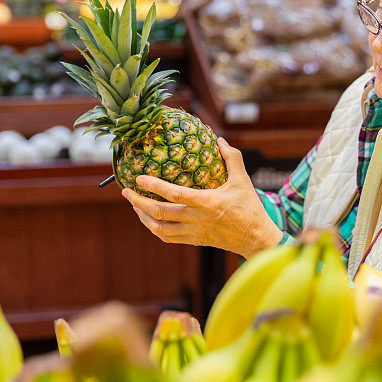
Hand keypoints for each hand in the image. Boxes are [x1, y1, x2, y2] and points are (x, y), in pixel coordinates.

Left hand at [121, 137, 283, 258]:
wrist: (255, 238)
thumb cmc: (250, 207)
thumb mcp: (242, 180)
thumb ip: (232, 158)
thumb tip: (219, 140)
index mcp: (207, 202)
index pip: (174, 194)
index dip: (154, 186)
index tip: (138, 178)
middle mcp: (196, 219)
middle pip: (159, 213)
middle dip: (138, 202)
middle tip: (126, 191)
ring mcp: (193, 232)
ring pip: (159, 229)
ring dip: (143, 217)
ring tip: (135, 205)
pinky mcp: (194, 241)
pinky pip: (168, 238)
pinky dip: (155, 228)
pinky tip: (150, 219)